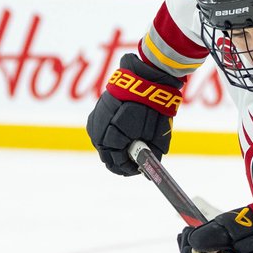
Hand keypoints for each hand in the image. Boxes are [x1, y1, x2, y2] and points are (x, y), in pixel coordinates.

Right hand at [86, 53, 184, 176]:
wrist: (145, 80)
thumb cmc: (153, 109)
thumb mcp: (157, 136)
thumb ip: (150, 155)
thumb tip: (149, 171)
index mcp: (113, 139)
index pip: (117, 163)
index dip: (129, 170)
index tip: (139, 171)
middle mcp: (99, 132)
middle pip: (107, 156)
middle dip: (120, 162)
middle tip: (134, 164)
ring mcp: (95, 121)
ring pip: (101, 145)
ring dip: (114, 150)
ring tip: (129, 150)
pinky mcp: (96, 113)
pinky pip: (99, 132)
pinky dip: (109, 138)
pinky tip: (121, 137)